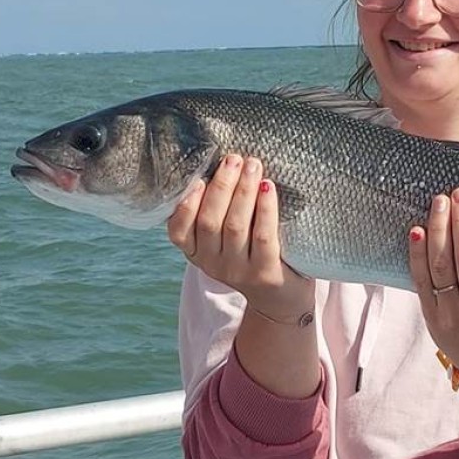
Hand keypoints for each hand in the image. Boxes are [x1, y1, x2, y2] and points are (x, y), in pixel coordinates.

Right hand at [167, 154, 313, 318]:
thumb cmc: (252, 253)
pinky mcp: (265, 274)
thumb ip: (217, 211)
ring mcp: (238, 271)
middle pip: (210, 221)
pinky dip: (265, 209)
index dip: (186, 204)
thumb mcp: (225, 239)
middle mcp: (212, 264)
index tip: (198, 178)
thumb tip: (221, 163)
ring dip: (243, 191)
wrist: (279, 299)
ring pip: (235, 226)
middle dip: (221, 186)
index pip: (178, 230)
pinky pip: (263, 236)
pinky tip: (268, 188)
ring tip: (253, 165)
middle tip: (234, 159)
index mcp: (197, 253)